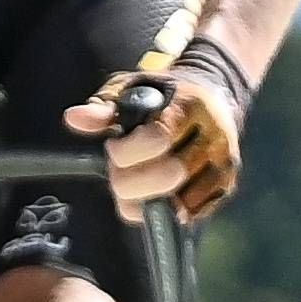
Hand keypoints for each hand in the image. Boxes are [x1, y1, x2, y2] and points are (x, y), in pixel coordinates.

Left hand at [78, 47, 247, 220]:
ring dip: (146, 201)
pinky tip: (148, 199)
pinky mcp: (227, 188)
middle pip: (170, 174)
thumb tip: (74, 120)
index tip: (111, 148)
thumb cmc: (162, 94)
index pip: (158, 139)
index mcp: (190, 108)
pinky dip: (165, 213)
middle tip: (115, 174)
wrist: (215, 96)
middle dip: (132, 181)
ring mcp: (224, 166)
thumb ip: (103, 106)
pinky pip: (194, 214)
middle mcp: (214, 138)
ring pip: (182, 201)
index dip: (127, 151)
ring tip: (130, 187)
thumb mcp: (130, 88)